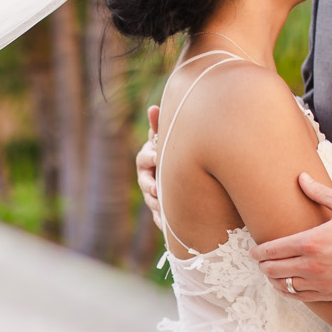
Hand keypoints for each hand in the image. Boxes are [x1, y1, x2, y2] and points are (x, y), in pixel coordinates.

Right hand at [135, 104, 162, 224]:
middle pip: (144, 182)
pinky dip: (162, 221)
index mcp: (149, 160)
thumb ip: (159, 126)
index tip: (156, 157)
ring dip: (156, 204)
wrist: (186, 179)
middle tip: (157, 188)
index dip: (149, 158)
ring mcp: (153, 195)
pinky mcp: (161, 212)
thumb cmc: (174, 153)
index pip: (144, 158)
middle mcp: (148, 178)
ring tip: (164, 207)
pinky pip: (159, 218)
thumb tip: (152, 107)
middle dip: (150, 185)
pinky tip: (168, 223)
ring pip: (152, 202)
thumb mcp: (168, 140)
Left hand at [254, 173, 331, 301]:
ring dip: (274, 279)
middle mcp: (311, 265)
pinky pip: (298, 297)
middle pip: (272, 270)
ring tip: (272, 273)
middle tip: (261, 261)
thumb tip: (301, 177)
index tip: (254, 251)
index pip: (272, 250)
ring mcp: (318, 282)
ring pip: (283, 286)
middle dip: (263, 265)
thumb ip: (319, 192)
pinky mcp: (328, 294)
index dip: (258, 252)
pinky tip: (286, 286)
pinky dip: (288, 292)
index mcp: (311, 242)